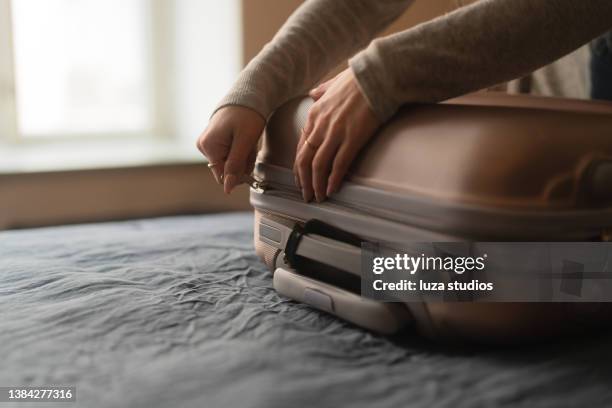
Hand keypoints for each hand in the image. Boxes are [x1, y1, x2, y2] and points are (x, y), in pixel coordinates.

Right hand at [196, 106, 265, 193]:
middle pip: (227, 170)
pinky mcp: (214, 141)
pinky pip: (229, 155)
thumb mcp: (245, 142)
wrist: (248, 95)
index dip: (239, 173)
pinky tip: (244, 139)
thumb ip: (235, 166)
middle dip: (243, 162)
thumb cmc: (247, 115)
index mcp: (208, 146)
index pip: (223, 176)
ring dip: (243, 156)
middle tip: (250, 145)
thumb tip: (227, 189)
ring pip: (230, 163)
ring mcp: (207, 143)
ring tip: (248, 140)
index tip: (249, 157)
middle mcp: (203, 146)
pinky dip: (240, 151)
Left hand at [294, 68, 379, 201]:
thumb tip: (313, 92)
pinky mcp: (352, 139)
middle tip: (306, 195)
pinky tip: (332, 189)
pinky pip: (338, 164)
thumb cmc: (359, 78)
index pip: (301, 145)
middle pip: (305, 159)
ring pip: (318, 165)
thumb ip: (321, 90)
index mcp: (315, 113)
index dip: (299, 166)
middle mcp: (321, 125)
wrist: (378, 76)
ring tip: (318, 197)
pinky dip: (333, 179)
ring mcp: (335, 133)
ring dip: (316, 184)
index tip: (300, 178)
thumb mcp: (333, 82)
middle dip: (304, 181)